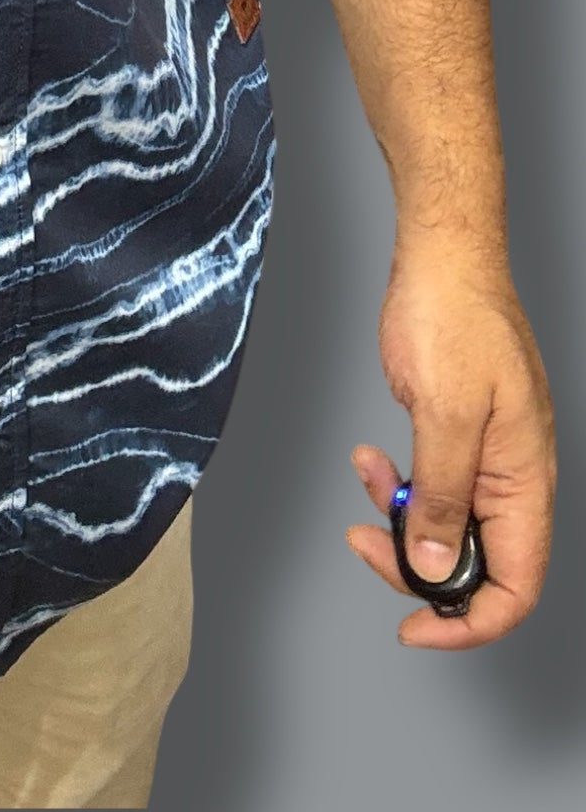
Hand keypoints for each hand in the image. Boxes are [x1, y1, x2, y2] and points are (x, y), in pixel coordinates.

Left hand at [345, 242, 553, 646]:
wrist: (443, 259)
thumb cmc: (455, 320)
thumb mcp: (444, 415)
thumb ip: (440, 497)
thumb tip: (432, 571)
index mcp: (524, 482)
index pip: (514, 586)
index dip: (468, 622)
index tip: (414, 629)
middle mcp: (511, 478)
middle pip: (471, 562)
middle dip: (416, 565)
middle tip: (365, 542)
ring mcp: (485, 457)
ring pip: (443, 523)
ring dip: (397, 517)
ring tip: (364, 478)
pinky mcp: (456, 435)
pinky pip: (428, 482)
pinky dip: (394, 478)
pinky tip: (367, 456)